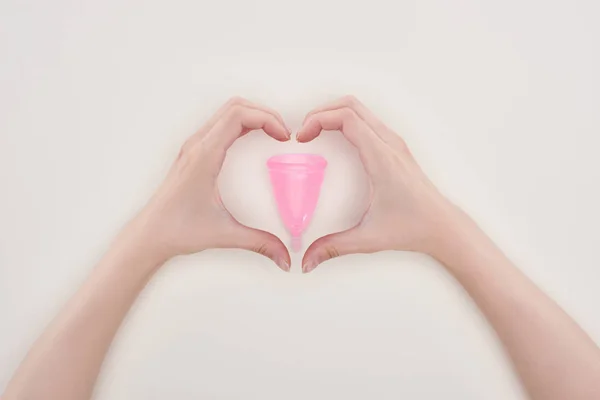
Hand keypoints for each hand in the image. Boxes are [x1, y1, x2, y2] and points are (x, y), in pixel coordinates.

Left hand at [125, 97, 291, 270]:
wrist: (150, 234)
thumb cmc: (178, 230)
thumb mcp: (224, 234)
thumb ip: (259, 243)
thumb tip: (285, 257)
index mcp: (205, 155)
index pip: (238, 115)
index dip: (267, 118)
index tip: (284, 136)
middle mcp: (197, 145)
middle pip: (235, 106)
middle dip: (264, 113)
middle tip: (283, 132)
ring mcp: (193, 146)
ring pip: (226, 112)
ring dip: (253, 115)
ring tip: (273, 132)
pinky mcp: (193, 152)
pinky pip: (220, 124)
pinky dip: (241, 123)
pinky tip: (253, 139)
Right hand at [297, 96, 458, 272]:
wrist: (443, 225)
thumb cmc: (412, 227)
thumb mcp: (369, 238)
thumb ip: (334, 247)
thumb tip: (306, 260)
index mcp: (382, 158)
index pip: (347, 118)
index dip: (318, 119)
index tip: (302, 136)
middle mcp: (389, 143)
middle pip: (351, 105)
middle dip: (321, 111)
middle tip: (303, 130)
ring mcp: (394, 142)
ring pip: (360, 109)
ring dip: (333, 113)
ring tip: (314, 130)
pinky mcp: (395, 147)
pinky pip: (367, 120)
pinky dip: (346, 119)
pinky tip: (335, 137)